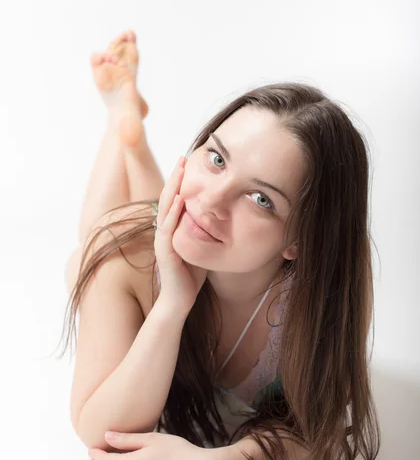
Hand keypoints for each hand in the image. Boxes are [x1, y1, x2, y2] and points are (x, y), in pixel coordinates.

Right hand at [154, 156, 207, 313]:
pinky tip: (181, 199)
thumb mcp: (199, 248)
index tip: (188, 163)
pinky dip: (174, 212)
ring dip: (173, 188)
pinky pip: (168, 228)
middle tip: (184, 157)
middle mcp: (163, 231)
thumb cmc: (190, 277)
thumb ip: (202, 233)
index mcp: (171, 230)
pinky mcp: (165, 252)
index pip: (174, 200)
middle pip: (167, 198)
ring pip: (165, 208)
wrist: (179, 302)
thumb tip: (217, 219)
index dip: (180, 181)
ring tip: (180, 170)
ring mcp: (162, 241)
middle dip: (175, 177)